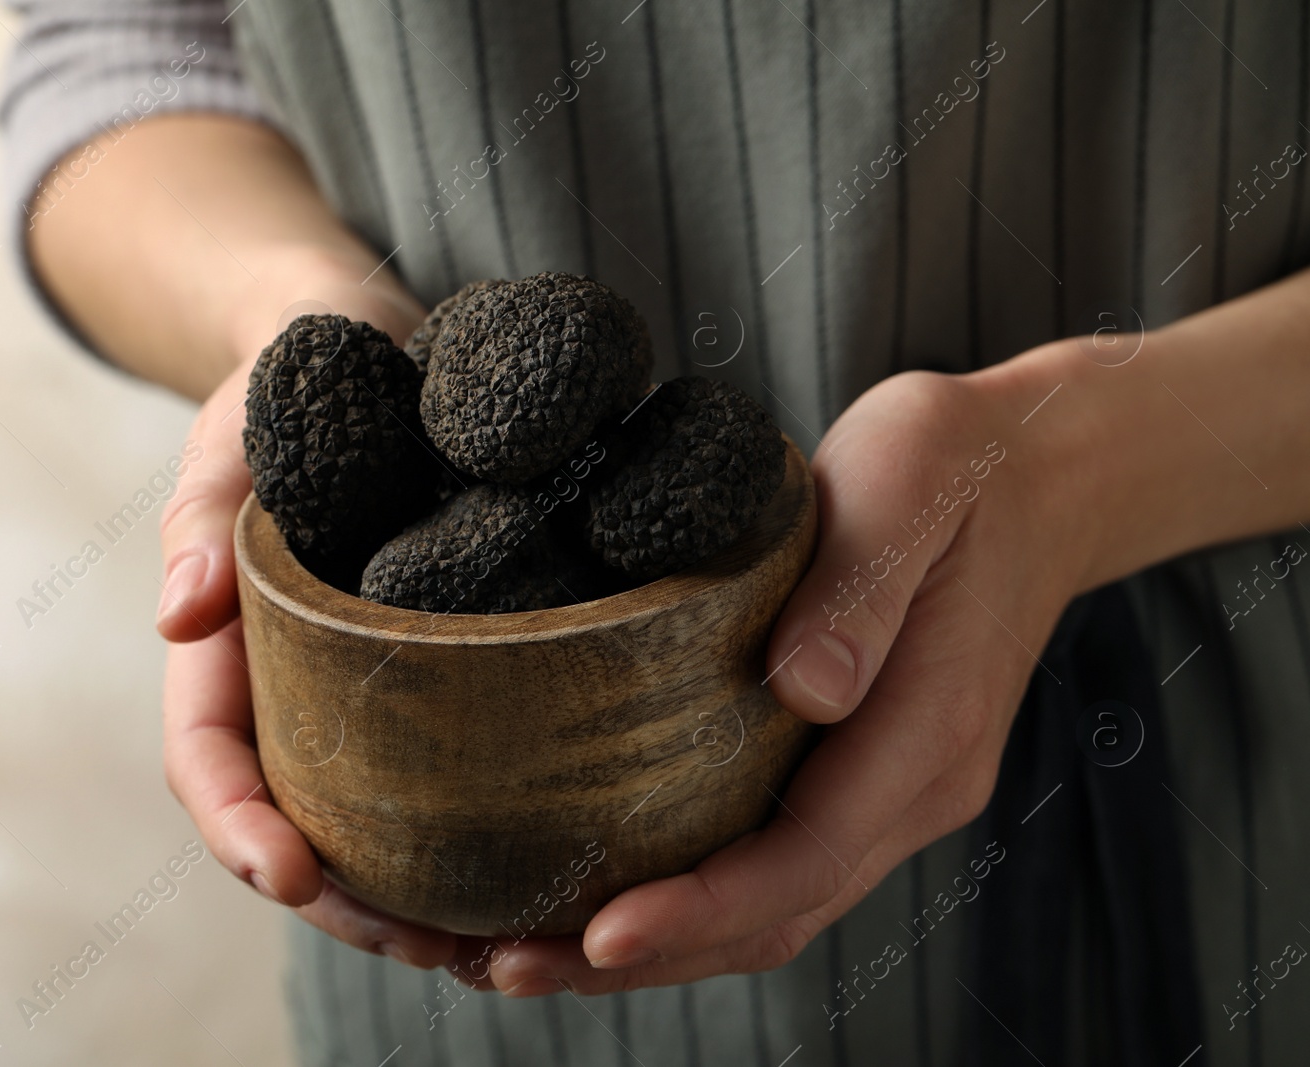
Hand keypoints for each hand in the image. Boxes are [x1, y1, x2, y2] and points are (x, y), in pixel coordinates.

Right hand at [156, 247, 453, 966]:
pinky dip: (482, 829)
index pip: (209, 756)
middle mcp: (296, 677)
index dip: (238, 824)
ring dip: (420, 893)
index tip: (290, 873)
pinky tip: (542, 863)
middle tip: (424, 948)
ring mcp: (370, 679)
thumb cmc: (295, 377)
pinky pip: (454, 761)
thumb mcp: (242, 425)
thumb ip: (204, 507)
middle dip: (345, 899)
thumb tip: (178, 610)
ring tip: (493, 945)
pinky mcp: (448, 662)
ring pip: (377, 816)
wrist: (373, 340)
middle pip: (297, 818)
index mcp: (231, 637)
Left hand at [480, 345, 1097, 994]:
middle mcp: (908, 790)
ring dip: (643, 949)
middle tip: (505, 965)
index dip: (699, 909)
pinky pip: (761, 863)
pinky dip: (676, 900)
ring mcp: (882, 793)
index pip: (803, 857)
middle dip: (637, 958)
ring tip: (512, 953)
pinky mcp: (850, 775)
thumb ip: (860, 586)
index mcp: (925, 734)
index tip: (596, 932)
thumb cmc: (960, 467)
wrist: (1037, 474)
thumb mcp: (908, 483)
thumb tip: (804, 688)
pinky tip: (588, 892)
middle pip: (768, 917)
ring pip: (761, 910)